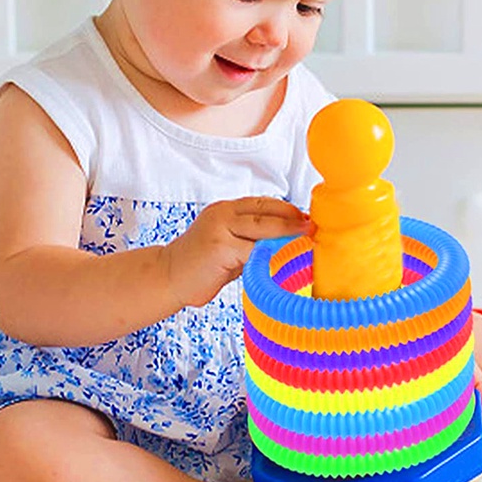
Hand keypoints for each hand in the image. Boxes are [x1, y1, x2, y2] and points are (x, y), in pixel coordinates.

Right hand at [163, 197, 312, 308]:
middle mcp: (223, 213)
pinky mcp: (220, 247)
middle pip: (266, 211)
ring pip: (263, 228)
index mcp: (226, 210)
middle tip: (314, 227)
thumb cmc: (201, 267)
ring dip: (288, 234)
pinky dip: (271, 255)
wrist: (167, 277)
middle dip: (293, 219)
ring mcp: (220, 228)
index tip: (308, 219)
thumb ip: (251, 242)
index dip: (288, 210)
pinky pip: (253, 251)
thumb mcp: (228, 247)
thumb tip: (286, 245)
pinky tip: (284, 260)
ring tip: (307, 240)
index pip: (264, 204)